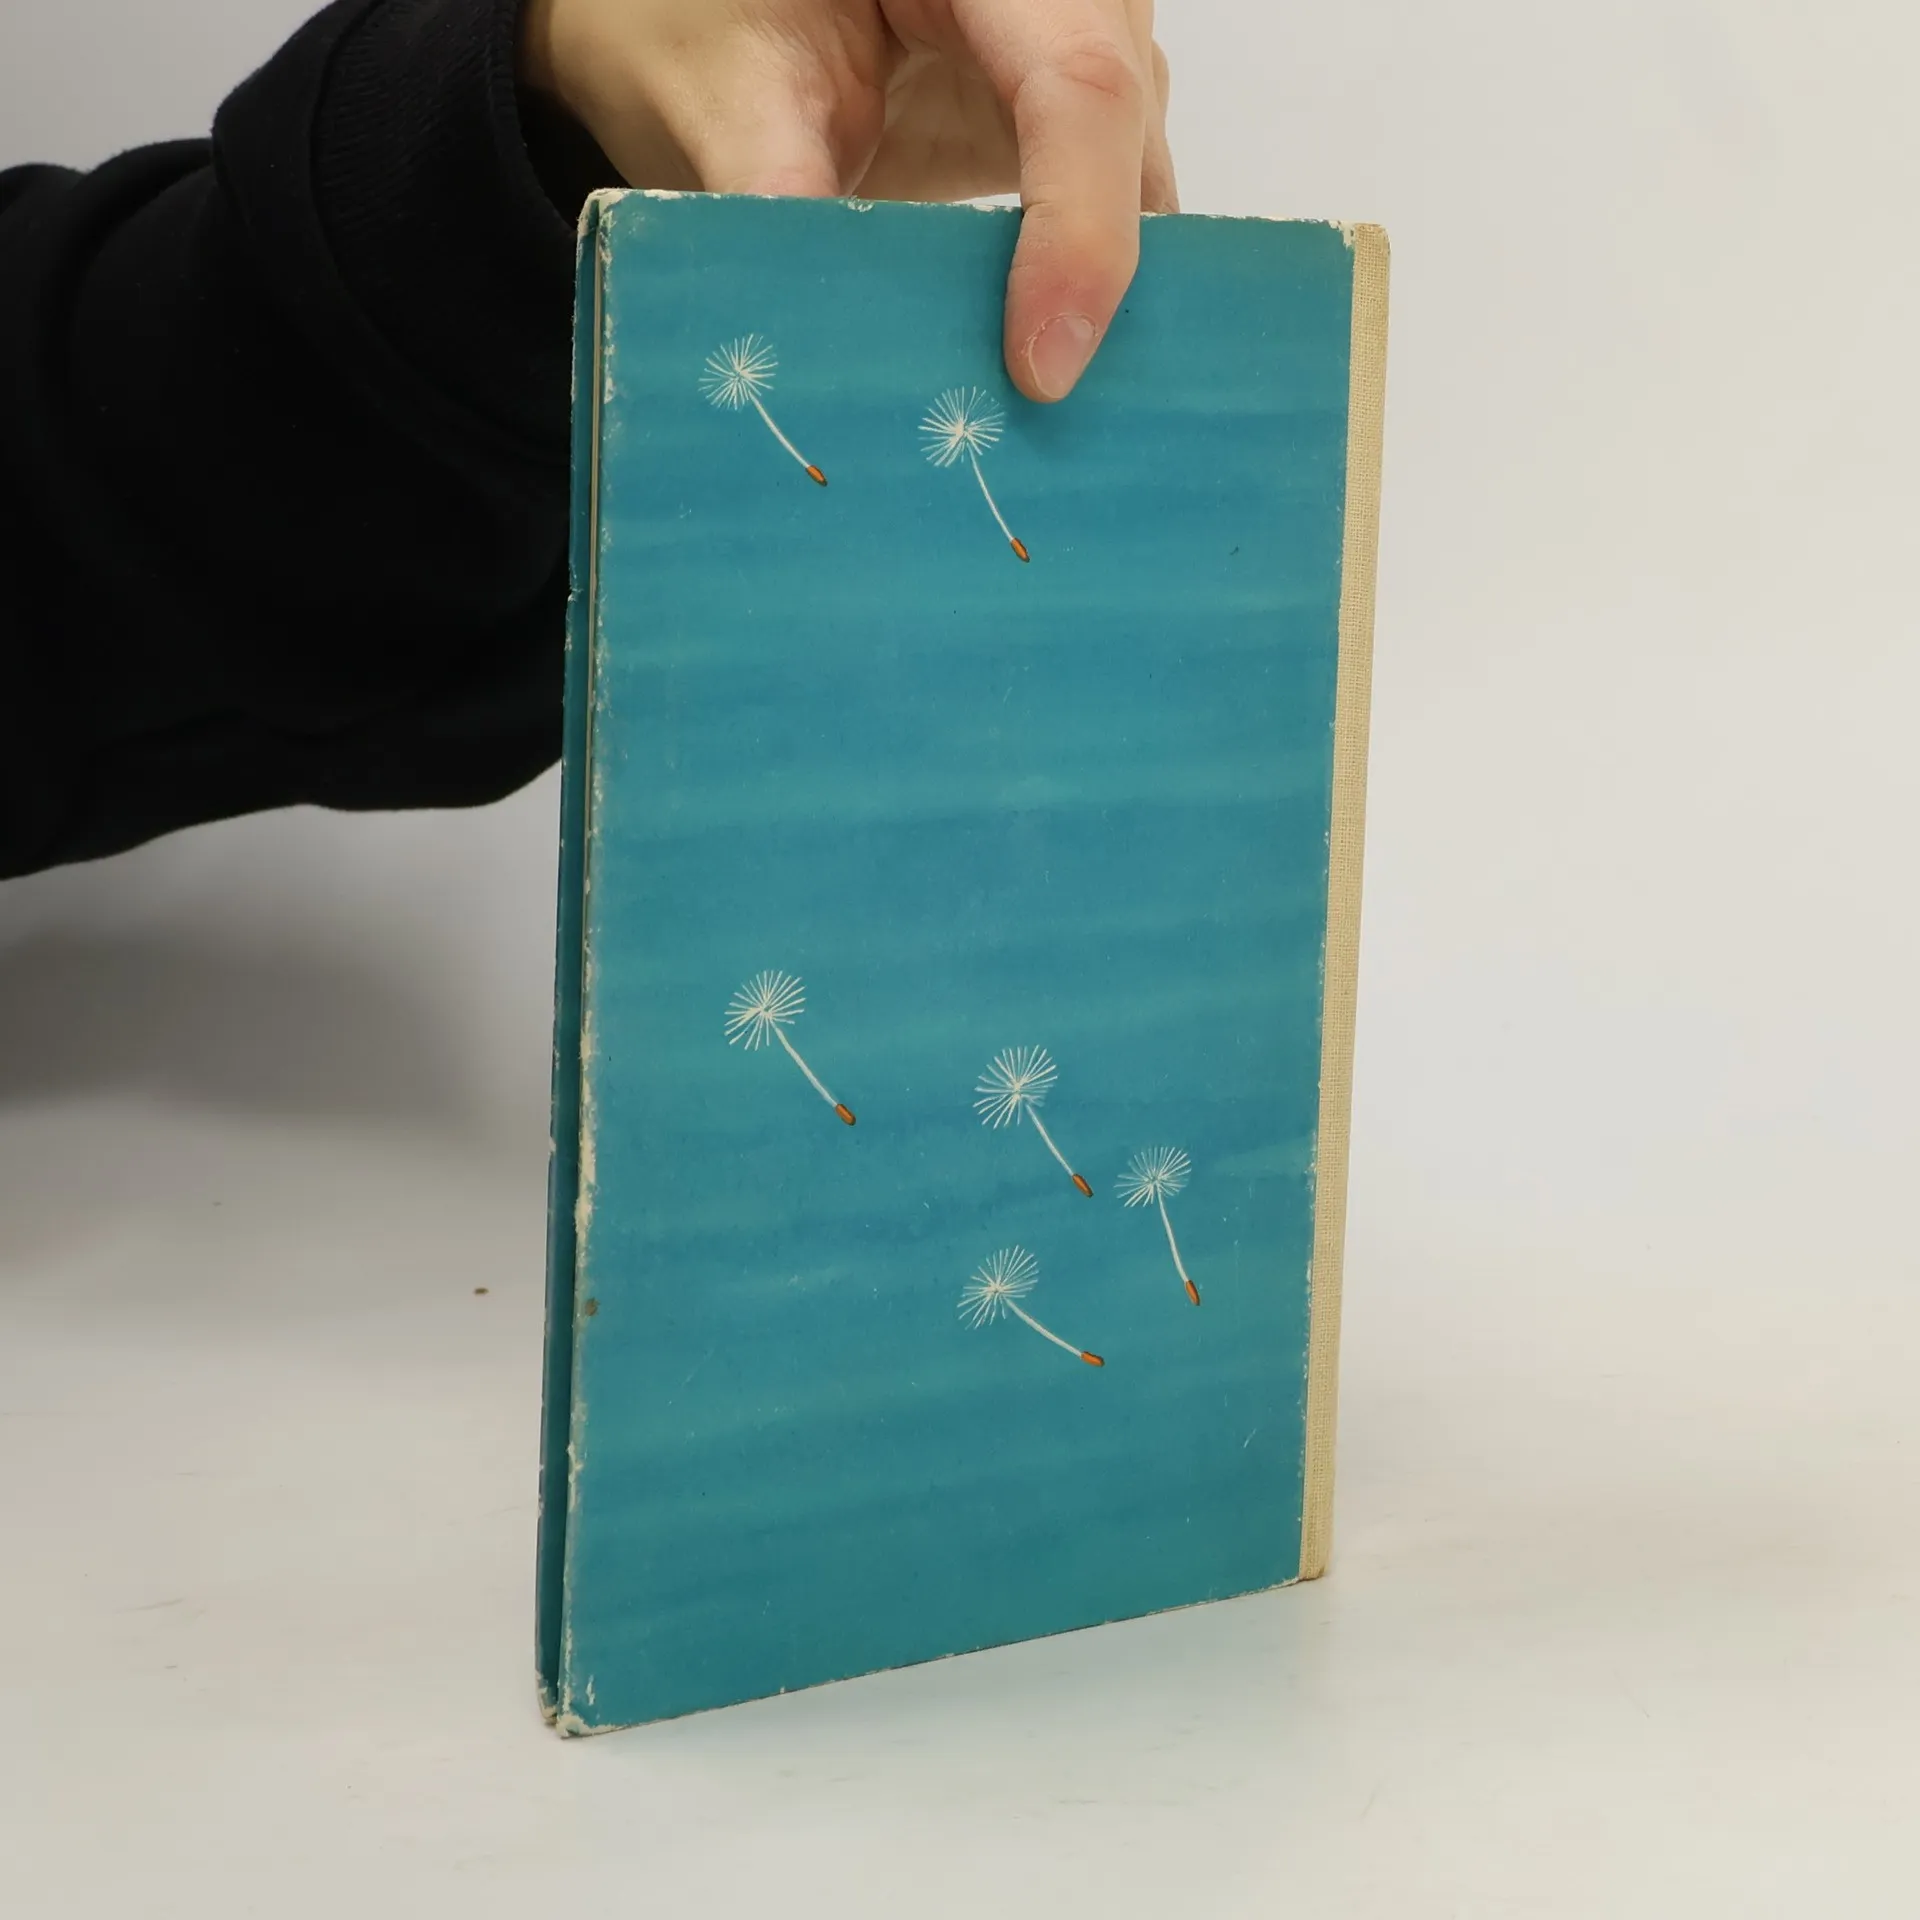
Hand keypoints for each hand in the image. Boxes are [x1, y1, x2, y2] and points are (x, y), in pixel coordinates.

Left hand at [518, 0, 1174, 401]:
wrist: (717, 9)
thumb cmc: (703, 12)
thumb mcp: (721, 88)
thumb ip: (771, 189)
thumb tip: (813, 339)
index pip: (1077, 84)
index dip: (1079, 232)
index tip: (1040, 367)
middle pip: (1122, 133)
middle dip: (1097, 277)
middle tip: (1040, 415)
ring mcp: (1078, 42)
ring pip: (1136, 175)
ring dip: (1096, 293)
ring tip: (1038, 403)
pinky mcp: (1064, 112)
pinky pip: (1112, 199)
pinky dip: (1076, 283)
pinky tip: (1036, 364)